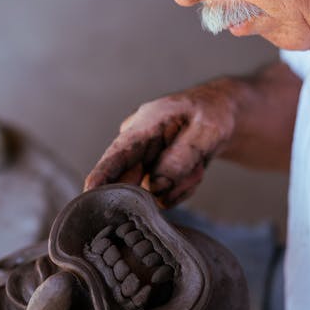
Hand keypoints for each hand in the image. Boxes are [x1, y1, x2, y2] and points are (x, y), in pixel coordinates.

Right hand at [84, 81, 235, 206]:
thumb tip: (156, 185)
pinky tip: (194, 171)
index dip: (102, 174)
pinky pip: (164, 196)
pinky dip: (183, 188)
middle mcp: (138, 145)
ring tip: (199, 165)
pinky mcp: (153, 177)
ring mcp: (144, 163)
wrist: (220, 115)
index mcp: (145, 125)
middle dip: (161, 184)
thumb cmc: (212, 114)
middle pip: (128, 179)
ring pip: (153, 192)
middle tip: (190, 172)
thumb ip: (183, 156)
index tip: (88, 192)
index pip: (118, 153)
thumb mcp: (207, 130)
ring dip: (180, 185)